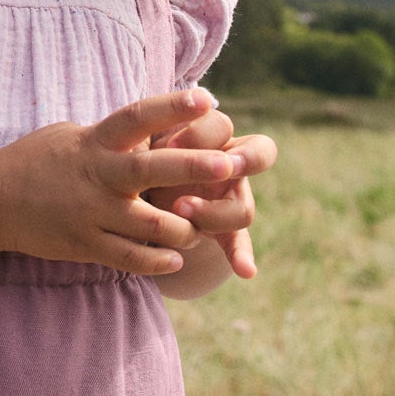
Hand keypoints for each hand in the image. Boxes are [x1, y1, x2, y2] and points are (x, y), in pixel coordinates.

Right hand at [0, 89, 246, 275]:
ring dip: (185, 227)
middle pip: (152, 168)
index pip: (137, 116)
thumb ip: (112, 133)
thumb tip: (154, 121)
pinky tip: (176, 260)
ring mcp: (92, 213)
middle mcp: (98, 175)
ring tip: (202, 228)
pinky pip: (130, 258)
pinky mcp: (85, 244)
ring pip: (152, 224)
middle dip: (193, 167)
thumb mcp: (72, 134)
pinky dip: (157, 261)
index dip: (172, 106)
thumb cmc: (37, 160)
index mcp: (96, 142)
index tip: (206, 98)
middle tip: (229, 165)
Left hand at [146, 101, 276, 278]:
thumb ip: (153, 138)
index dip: (201, 133)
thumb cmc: (138, 156)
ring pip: (242, 207)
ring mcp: (229, 199)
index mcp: (208, 136)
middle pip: (258, 155)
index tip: (169, 146)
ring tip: (182, 211)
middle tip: (223, 166)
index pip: (222, 125)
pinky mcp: (223, 231)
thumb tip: (160, 142)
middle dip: (244, 160)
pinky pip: (238, 243)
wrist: (136, 189)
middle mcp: (228, 165)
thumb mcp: (143, 141)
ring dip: (214, 211)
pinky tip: (245, 270)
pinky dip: (242, 257)